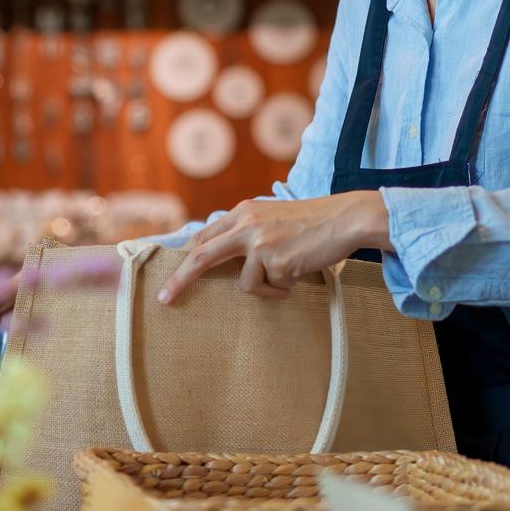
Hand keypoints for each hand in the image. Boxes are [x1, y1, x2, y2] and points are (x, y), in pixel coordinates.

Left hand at [158, 192, 388, 307]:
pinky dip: (283, 289)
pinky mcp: (276, 260)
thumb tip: (221, 260)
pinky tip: (299, 271)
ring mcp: (259, 242)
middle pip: (201, 256)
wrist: (345, 218)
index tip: (167, 276)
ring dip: (266, 287)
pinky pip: (270, 289)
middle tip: (164, 299)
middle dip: (180, 280)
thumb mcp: (271, 218)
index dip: (184, 257)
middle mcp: (246, 224)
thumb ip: (246, 232)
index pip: (203, 237)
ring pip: (245, 284)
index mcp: (242, 212)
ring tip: (289, 271)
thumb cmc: (311, 223)